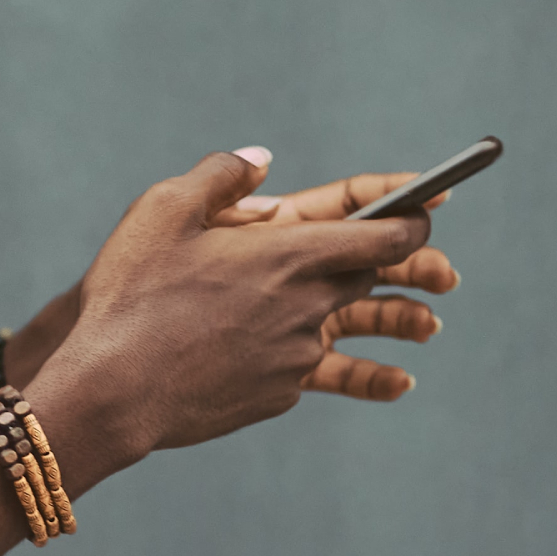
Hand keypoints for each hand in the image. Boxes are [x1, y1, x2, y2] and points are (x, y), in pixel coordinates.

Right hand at [39, 148, 430, 468]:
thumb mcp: (164, 209)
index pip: (382, 233)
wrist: (113, 391)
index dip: (413, 216)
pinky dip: (342, 363)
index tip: (431, 206)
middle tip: (443, 270)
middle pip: (373, 279)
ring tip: (427, 327)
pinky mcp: (278, 395)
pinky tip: (381, 378)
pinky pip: (318, 369)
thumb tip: (262, 160)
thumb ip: (222, 176)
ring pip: (351, 328)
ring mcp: (294, 356)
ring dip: (390, 321)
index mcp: (288, 254)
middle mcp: (305, 306)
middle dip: (408, 268)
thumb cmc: (132, 294)